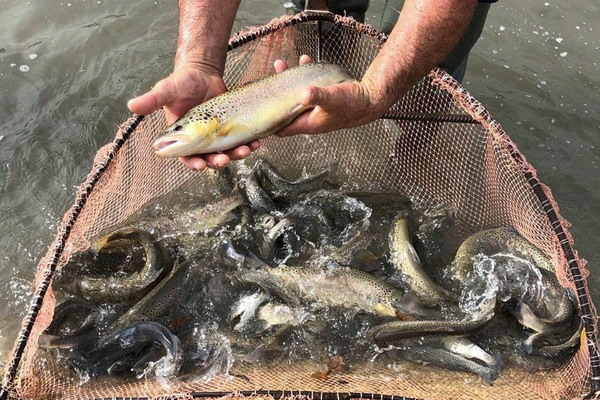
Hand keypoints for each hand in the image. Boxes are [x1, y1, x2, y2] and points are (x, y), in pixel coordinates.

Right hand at [127, 64, 259, 169]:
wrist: (202, 74)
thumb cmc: (181, 83)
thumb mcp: (166, 90)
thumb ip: (152, 100)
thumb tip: (131, 106)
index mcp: (182, 138)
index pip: (186, 157)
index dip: (193, 163)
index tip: (201, 164)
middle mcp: (200, 141)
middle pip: (210, 158)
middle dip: (219, 161)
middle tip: (226, 159)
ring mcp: (217, 136)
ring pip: (228, 152)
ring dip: (237, 154)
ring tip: (247, 149)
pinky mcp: (231, 129)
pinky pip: (240, 140)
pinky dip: (249, 143)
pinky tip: (256, 142)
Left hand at [274, 58, 386, 137]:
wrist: (369, 100)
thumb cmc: (352, 104)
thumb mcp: (333, 99)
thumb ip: (318, 96)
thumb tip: (304, 93)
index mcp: (306, 123)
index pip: (280, 128)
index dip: (267, 121)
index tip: (257, 109)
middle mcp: (307, 117)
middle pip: (282, 108)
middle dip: (274, 94)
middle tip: (269, 76)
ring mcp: (313, 108)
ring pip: (292, 95)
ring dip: (286, 81)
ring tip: (282, 63)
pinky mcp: (319, 98)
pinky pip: (305, 86)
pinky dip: (302, 75)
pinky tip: (304, 62)